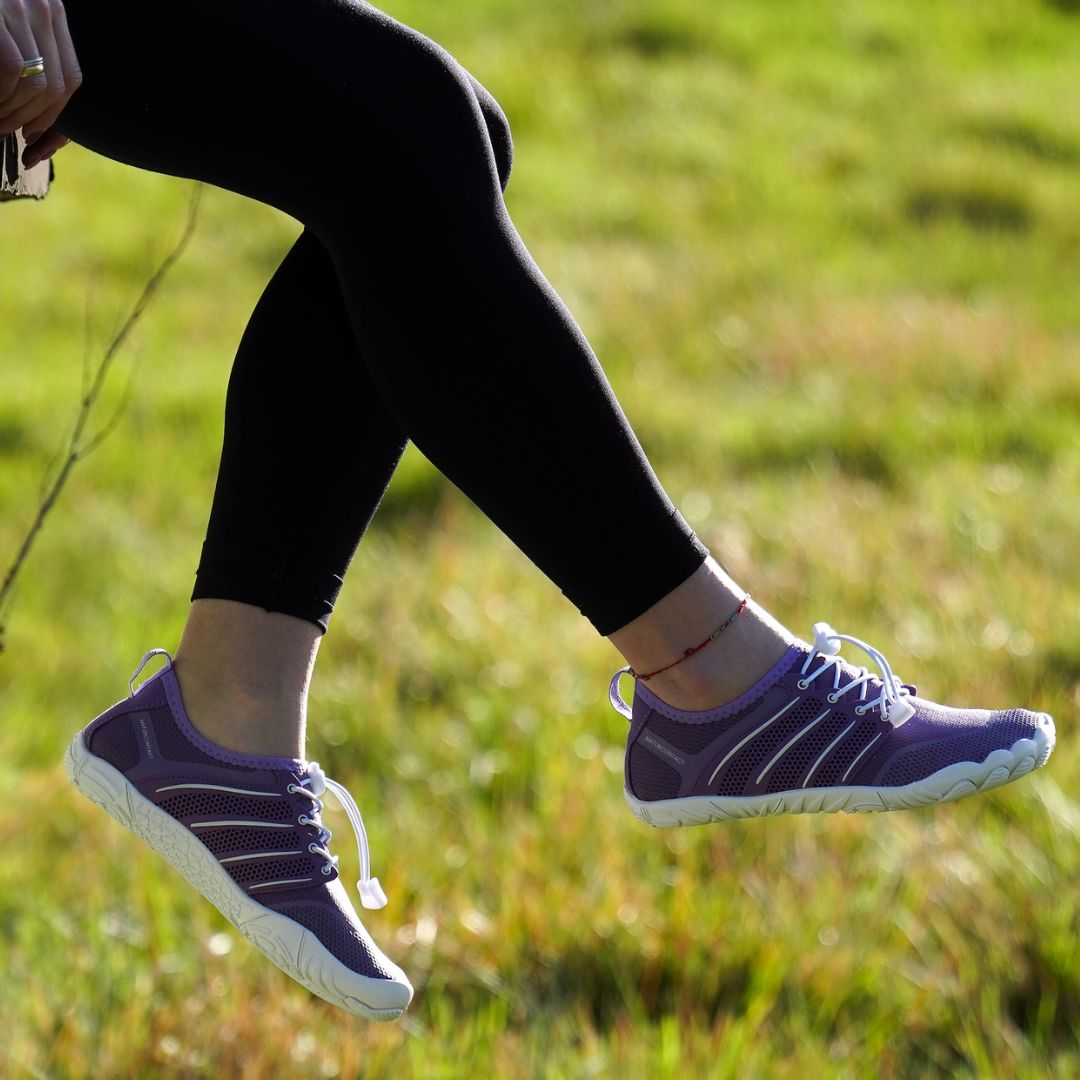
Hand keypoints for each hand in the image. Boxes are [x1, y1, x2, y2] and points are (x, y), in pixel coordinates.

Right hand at [0, 0, 81, 165]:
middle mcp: (43, 7)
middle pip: (57, 86)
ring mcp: (22, 7)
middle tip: (10, 132)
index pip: (71, 78)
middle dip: (34, 120)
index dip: (54, 115)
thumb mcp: (9, 32)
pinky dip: (2, 94)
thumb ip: (29, 61)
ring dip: (14, 112)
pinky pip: (14, 69)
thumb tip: (43, 120)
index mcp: (51, 12)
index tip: (36, 136)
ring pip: (37, 84)